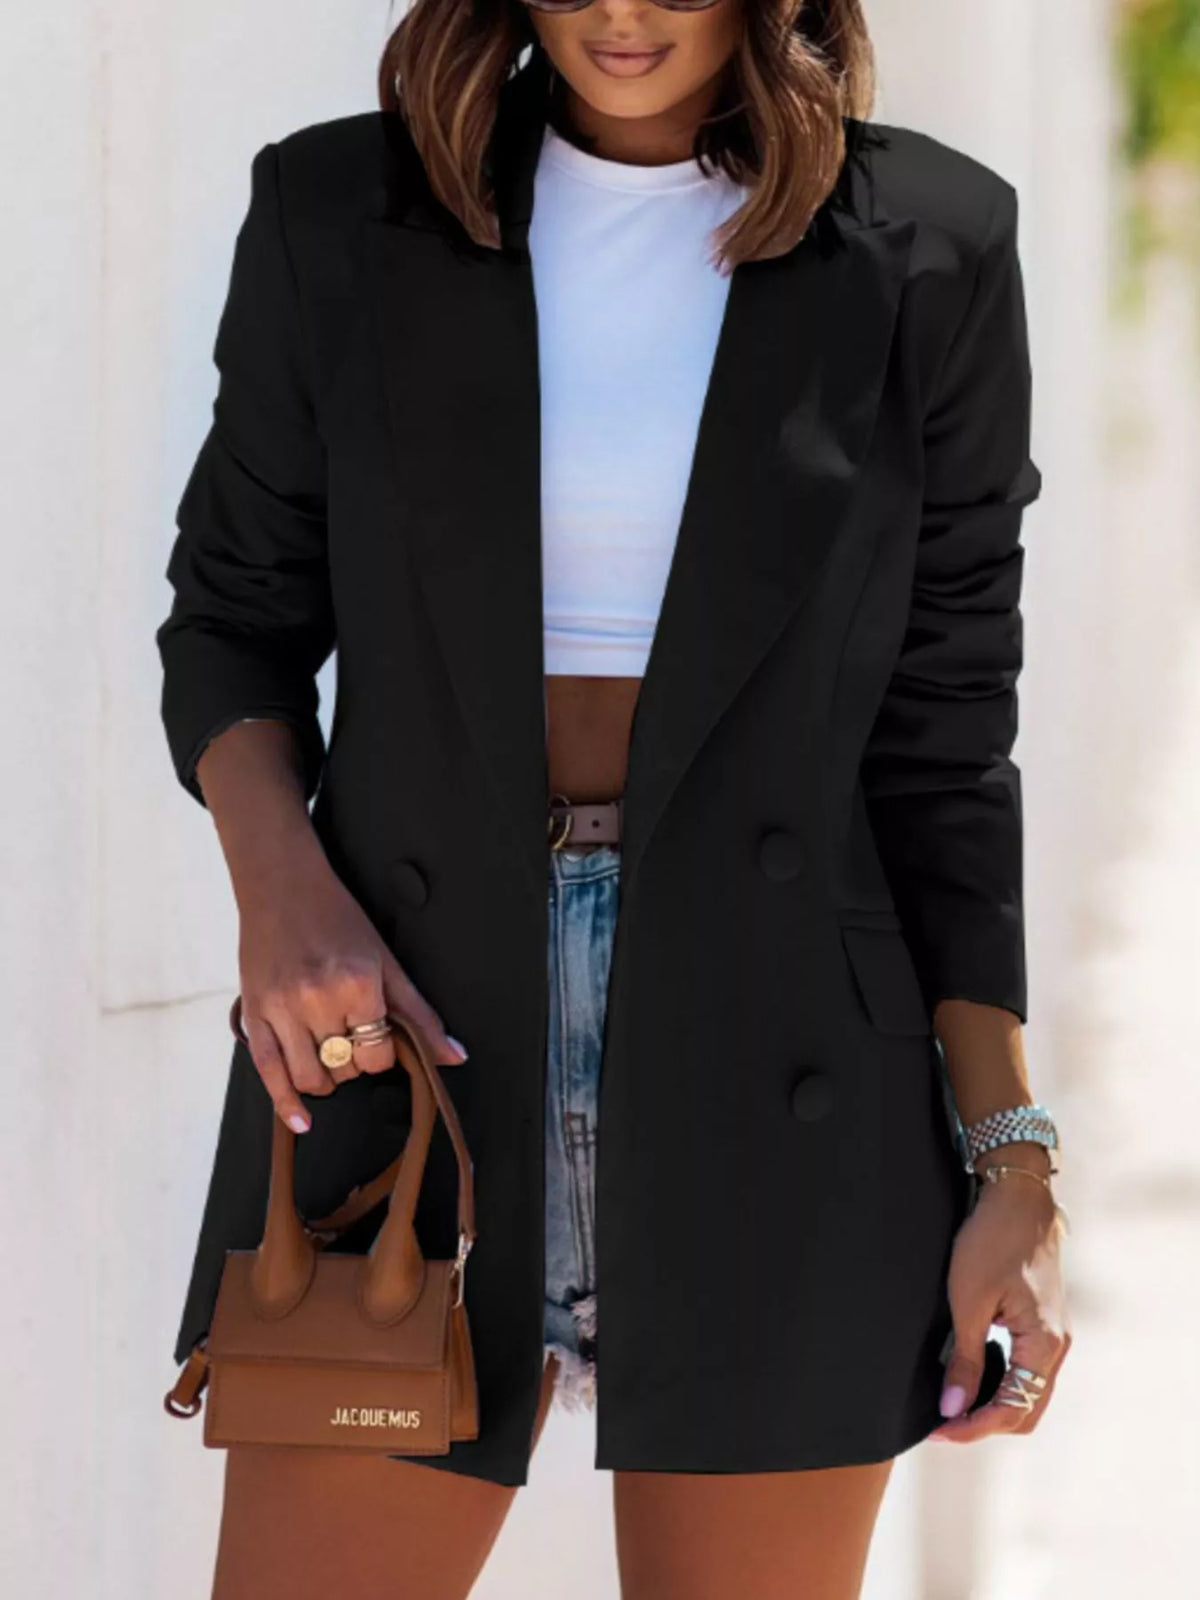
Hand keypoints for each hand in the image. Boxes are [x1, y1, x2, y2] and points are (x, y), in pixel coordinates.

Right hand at [236, 847, 467, 1134]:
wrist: (282, 886)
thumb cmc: (338, 918)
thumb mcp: (386, 961)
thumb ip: (420, 1014)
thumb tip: (454, 1056)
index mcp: (356, 984)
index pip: (378, 1055)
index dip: (383, 1055)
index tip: (380, 1039)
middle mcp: (317, 999)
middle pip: (345, 1068)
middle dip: (355, 1064)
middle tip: (354, 1039)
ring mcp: (281, 1008)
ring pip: (309, 1077)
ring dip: (326, 1081)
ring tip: (332, 1060)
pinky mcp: (253, 1012)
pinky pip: (267, 1071)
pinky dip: (285, 1102)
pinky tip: (300, 1119)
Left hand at [930, 1162, 1070, 1441]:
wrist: (1017, 1197)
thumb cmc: (992, 1241)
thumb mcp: (969, 1301)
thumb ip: (964, 1359)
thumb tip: (953, 1408)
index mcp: (1044, 1346)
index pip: (1011, 1410)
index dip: (972, 1427)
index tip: (937, 1430)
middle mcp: (1057, 1348)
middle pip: (1025, 1411)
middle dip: (984, 1423)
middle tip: (942, 1423)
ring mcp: (1053, 1336)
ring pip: (1028, 1393)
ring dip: (993, 1405)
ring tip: (952, 1403)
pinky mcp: (1043, 1325)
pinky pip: (1026, 1371)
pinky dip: (1001, 1383)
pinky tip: (971, 1374)